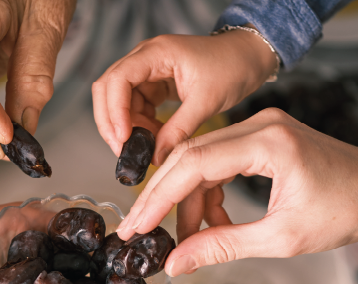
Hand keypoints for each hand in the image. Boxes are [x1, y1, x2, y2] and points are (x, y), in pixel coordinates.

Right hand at [93, 29, 277, 164]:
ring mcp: (149, 71)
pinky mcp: (155, 84)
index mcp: (157, 53)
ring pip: (120, 102)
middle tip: (123, 151)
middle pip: (109, 89)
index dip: (114, 110)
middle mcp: (146, 58)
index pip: (118, 79)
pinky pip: (136, 107)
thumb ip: (179, 129)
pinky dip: (141, 126)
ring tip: (146, 148)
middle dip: (111, 122)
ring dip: (128, 127)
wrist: (248, 58)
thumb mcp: (206, 101)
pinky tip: (155, 139)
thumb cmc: (232, 66)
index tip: (123, 137)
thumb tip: (157, 156)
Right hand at [116, 110, 357, 274]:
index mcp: (268, 143)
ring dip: (188, 200)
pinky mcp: (262, 136)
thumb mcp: (283, 238)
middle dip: (163, 197)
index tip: (134, 228)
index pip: (192, 165)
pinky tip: (212, 223)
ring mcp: (260, 126)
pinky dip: (209, 192)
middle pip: (188, 156)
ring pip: (200, 159)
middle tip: (140, 232)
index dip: (157, 198)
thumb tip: (175, 262)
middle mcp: (259, 124)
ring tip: (188, 240)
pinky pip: (219, 161)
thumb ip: (224, 246)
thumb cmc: (348, 210)